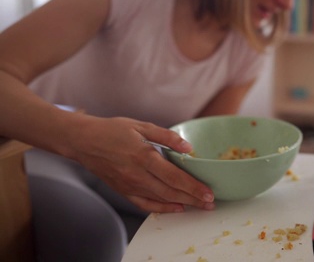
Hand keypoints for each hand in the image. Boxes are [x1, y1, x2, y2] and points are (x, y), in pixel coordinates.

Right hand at [65, 115, 214, 212]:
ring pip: (160, 199)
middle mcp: (136, 174)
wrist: (83, 141)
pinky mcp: (123, 191)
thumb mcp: (141, 126)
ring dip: (182, 204)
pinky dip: (162, 208)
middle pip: (170, 191)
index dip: (193, 186)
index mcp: (143, 156)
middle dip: (193, 199)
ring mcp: (129, 185)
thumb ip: (167, 136)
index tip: (208, 192)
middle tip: (211, 203)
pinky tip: (176, 208)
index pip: (173, 176)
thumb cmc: (112, 130)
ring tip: (199, 206)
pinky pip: (145, 204)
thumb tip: (188, 147)